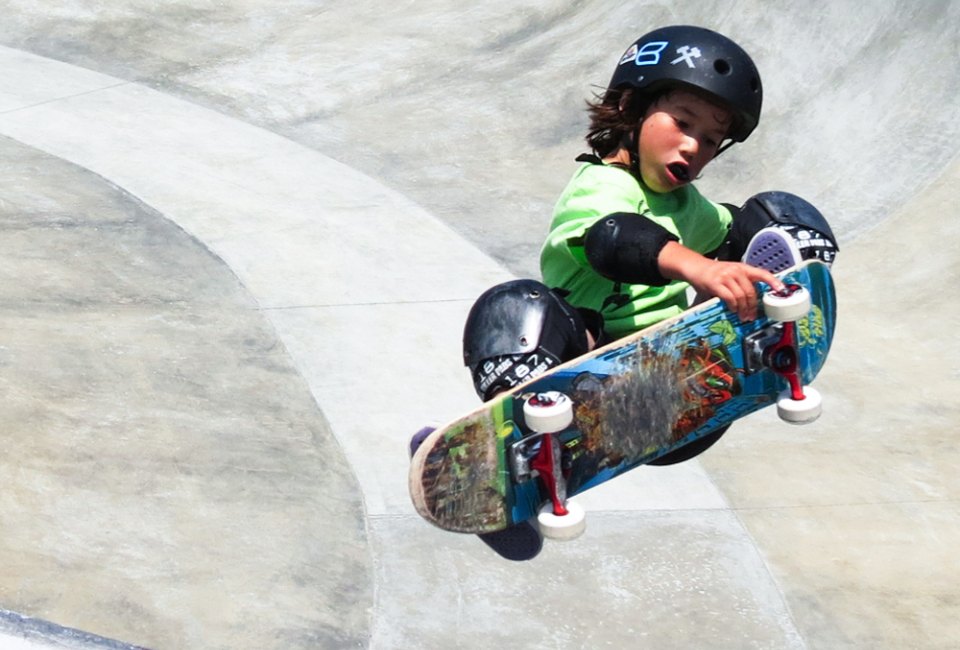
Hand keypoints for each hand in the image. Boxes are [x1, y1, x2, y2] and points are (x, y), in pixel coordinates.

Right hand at [658, 242, 783, 320]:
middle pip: (751, 291)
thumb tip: (752, 300)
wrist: (696, 267)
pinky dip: (733, 306)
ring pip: (741, 296)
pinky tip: (733, 309)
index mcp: (743, 268)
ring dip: (743, 309)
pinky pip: (729, 297)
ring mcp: (726, 276)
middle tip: (752, 316)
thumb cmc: (714, 273)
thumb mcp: (730, 273)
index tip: (781, 289)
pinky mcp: (716, 283)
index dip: (773, 281)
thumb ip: (741, 283)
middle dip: (752, 306)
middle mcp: (736, 271)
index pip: (762, 273)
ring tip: (742, 316)